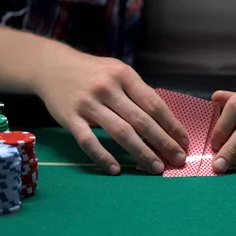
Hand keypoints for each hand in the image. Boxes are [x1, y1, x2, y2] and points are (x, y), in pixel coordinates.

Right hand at [34, 50, 188, 174]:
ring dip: (141, 153)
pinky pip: (89, 141)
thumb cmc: (92, 72)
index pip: (154, 104)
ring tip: (156, 168)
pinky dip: (103, 157)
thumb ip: (137, 93)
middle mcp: (108, 88)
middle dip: (163, 143)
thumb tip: (165, 122)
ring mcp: (88, 103)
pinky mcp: (70, 118)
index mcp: (124, 76)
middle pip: (141, 121)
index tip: (184, 142)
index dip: (171, 125)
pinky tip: (116, 170)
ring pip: (120, 132)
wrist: (51, 66)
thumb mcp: (117, 72)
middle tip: (177, 160)